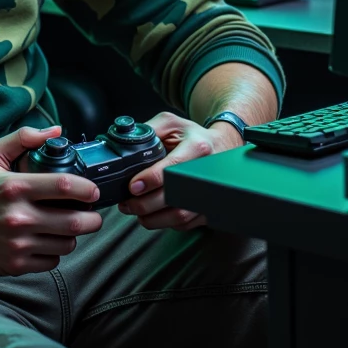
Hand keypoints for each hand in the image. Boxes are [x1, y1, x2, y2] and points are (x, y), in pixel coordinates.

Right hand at [0, 125, 102, 274]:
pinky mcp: (14, 265)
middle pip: (75, 222)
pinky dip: (55, 251)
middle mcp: (18, 217)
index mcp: (15, 187)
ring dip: (73, 235)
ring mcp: (17, 244)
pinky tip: (47, 240)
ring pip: (66, 244)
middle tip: (93, 214)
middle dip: (93, 219)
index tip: (93, 191)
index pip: (66, 187)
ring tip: (67, 226)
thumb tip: (56, 132)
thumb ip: (23, 138)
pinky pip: (51, 261)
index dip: (88, 189)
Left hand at [116, 111, 239, 230]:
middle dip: (145, 204)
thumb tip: (124, 144)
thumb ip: (148, 130)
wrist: (222, 146)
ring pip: (180, 216)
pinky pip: (186, 224)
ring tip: (136, 211)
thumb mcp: (171, 123)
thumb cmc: (192, 135)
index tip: (133, 186)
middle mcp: (206, 172)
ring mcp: (210, 193)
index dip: (150, 179)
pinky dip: (166, 223)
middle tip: (126, 204)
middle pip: (174, 198)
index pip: (172, 168)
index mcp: (197, 148)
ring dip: (153, 219)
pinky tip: (154, 215)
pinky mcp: (210, 208)